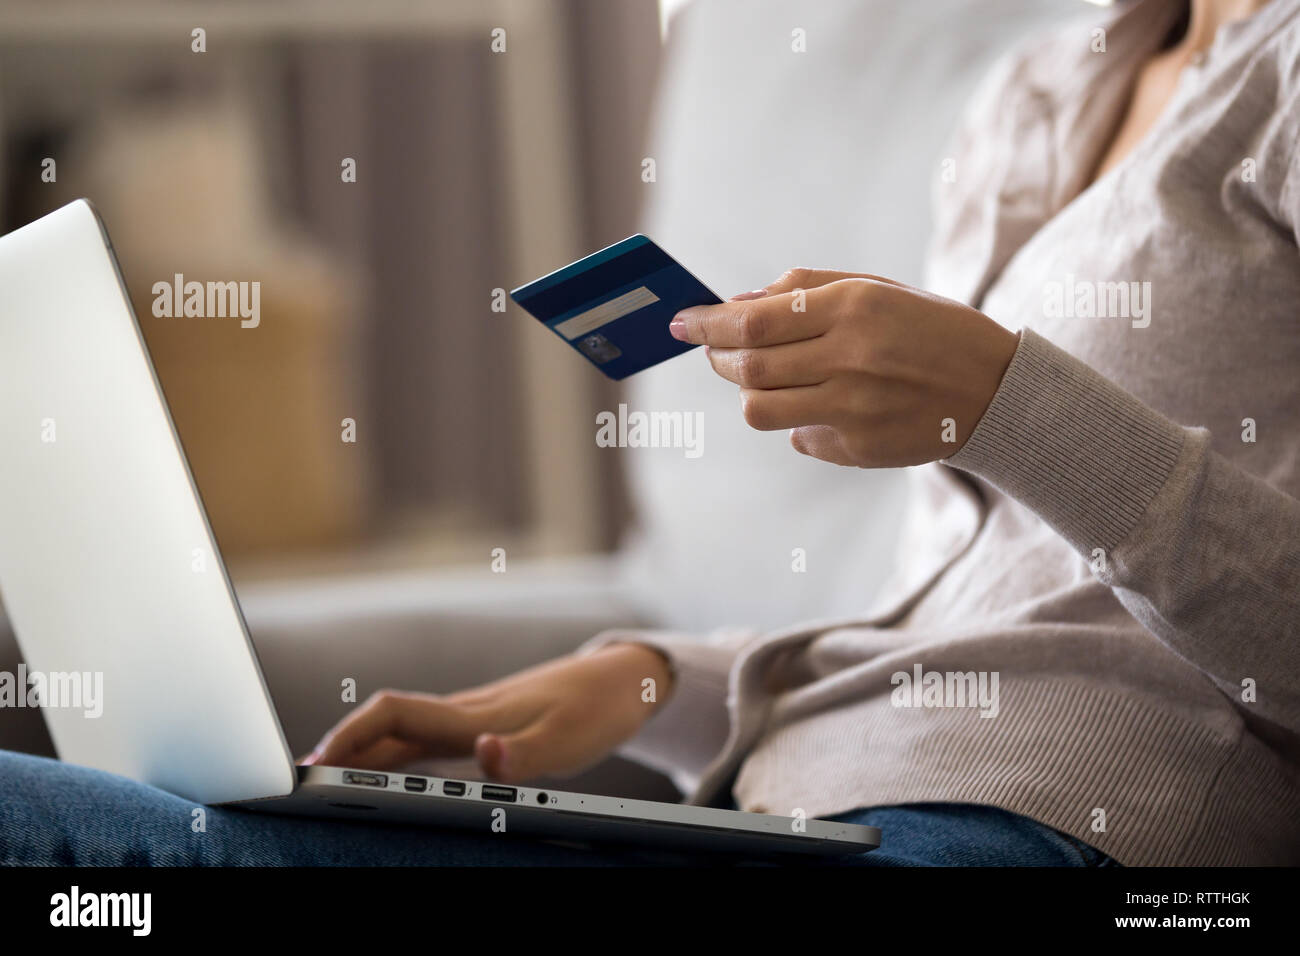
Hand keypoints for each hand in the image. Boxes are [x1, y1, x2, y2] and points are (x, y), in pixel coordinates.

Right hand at [301, 643, 672, 783]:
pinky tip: (383, 774)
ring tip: (323, 782)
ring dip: (360, 754)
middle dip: (338, 749)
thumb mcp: (569, 741)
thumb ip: (523, 755)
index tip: (312, 763)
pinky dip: (391, 756)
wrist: (624, 678)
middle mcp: (465, 713)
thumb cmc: (597, 708)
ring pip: (401, 733)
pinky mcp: (484, 725)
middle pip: (385, 726)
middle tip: (296, 783)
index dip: (350, 735)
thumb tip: (482, 756)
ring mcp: (472, 717)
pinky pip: (423, 741)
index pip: (394, 715)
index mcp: (474, 715)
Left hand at [669, 268, 1018, 467]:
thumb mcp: (875, 288)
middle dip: (718, 357)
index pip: (753, 320)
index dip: (707, 322)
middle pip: (748, 367)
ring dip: (747, 392)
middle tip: (715, 350)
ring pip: (760, 409)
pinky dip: (792, 419)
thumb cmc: (927, 328)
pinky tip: (817, 404)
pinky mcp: (859, 447)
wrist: (994, 390)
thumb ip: (803, 288)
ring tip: (763, 377)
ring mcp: (855, 409)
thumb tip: (735, 303)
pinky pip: (797, 437)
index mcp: (854, 307)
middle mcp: (851, 358)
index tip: (680, 322)